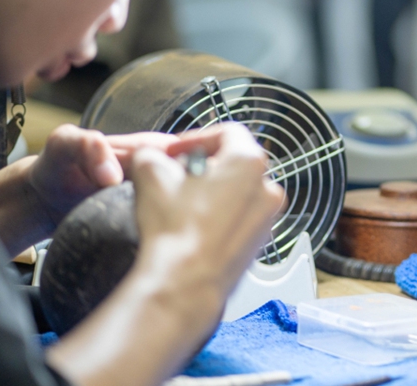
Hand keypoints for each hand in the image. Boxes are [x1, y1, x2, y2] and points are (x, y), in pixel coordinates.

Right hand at [46, 124, 284, 385]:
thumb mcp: (149, 173)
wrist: (184, 283)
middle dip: (203, 168)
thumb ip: (150, 154)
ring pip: (237, 194)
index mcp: (249, 162)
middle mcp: (267, 189)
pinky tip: (191, 229)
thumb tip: (150, 157)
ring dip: (211, 194)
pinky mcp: (258, 245)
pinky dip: (218, 219)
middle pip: (234, 164)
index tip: (175, 152)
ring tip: (180, 205)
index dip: (195, 139)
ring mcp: (266, 219)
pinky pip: (238, 221)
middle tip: (175, 177)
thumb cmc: (175, 229)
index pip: (227, 133)